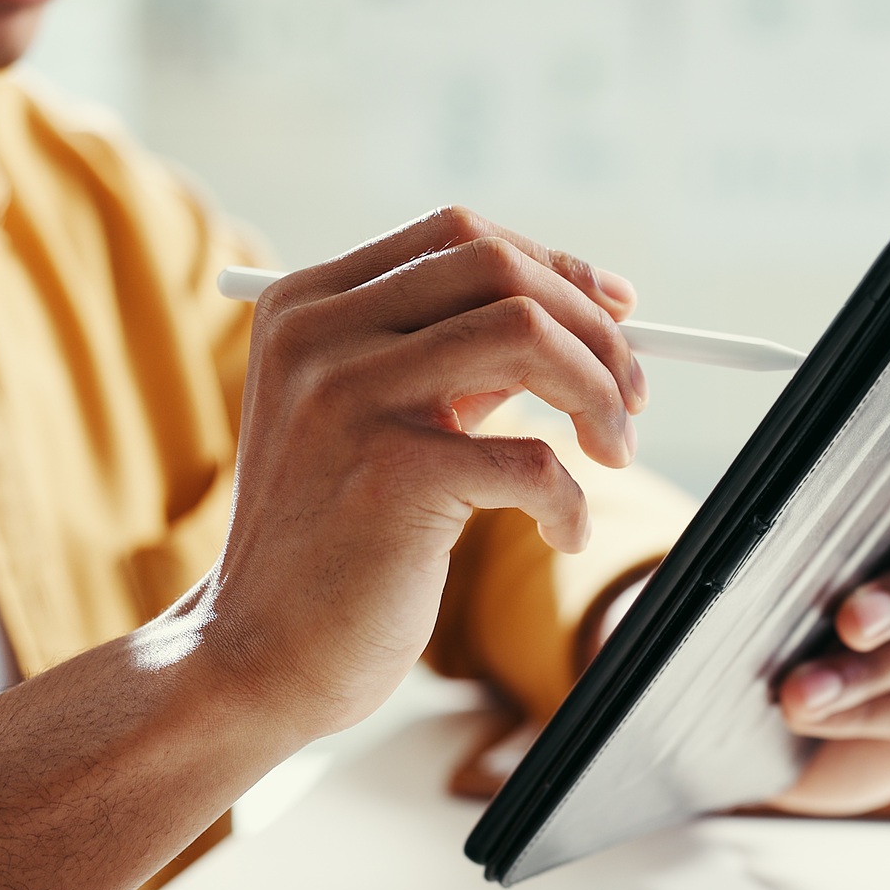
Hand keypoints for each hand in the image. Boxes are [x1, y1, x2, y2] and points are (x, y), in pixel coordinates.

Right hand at [206, 206, 646, 738]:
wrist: (257, 654)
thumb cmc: (334, 542)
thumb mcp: (379, 422)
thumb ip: (453, 362)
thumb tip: (580, 315)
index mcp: (306, 306)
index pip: (458, 235)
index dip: (555, 267)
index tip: (617, 310)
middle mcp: (317, 334)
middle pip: (498, 268)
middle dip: (591, 327)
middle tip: (633, 395)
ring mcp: (347, 398)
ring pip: (525, 335)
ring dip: (599, 394)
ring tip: (614, 453)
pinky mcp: (389, 474)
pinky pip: (531, 459)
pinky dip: (570, 499)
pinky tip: (562, 534)